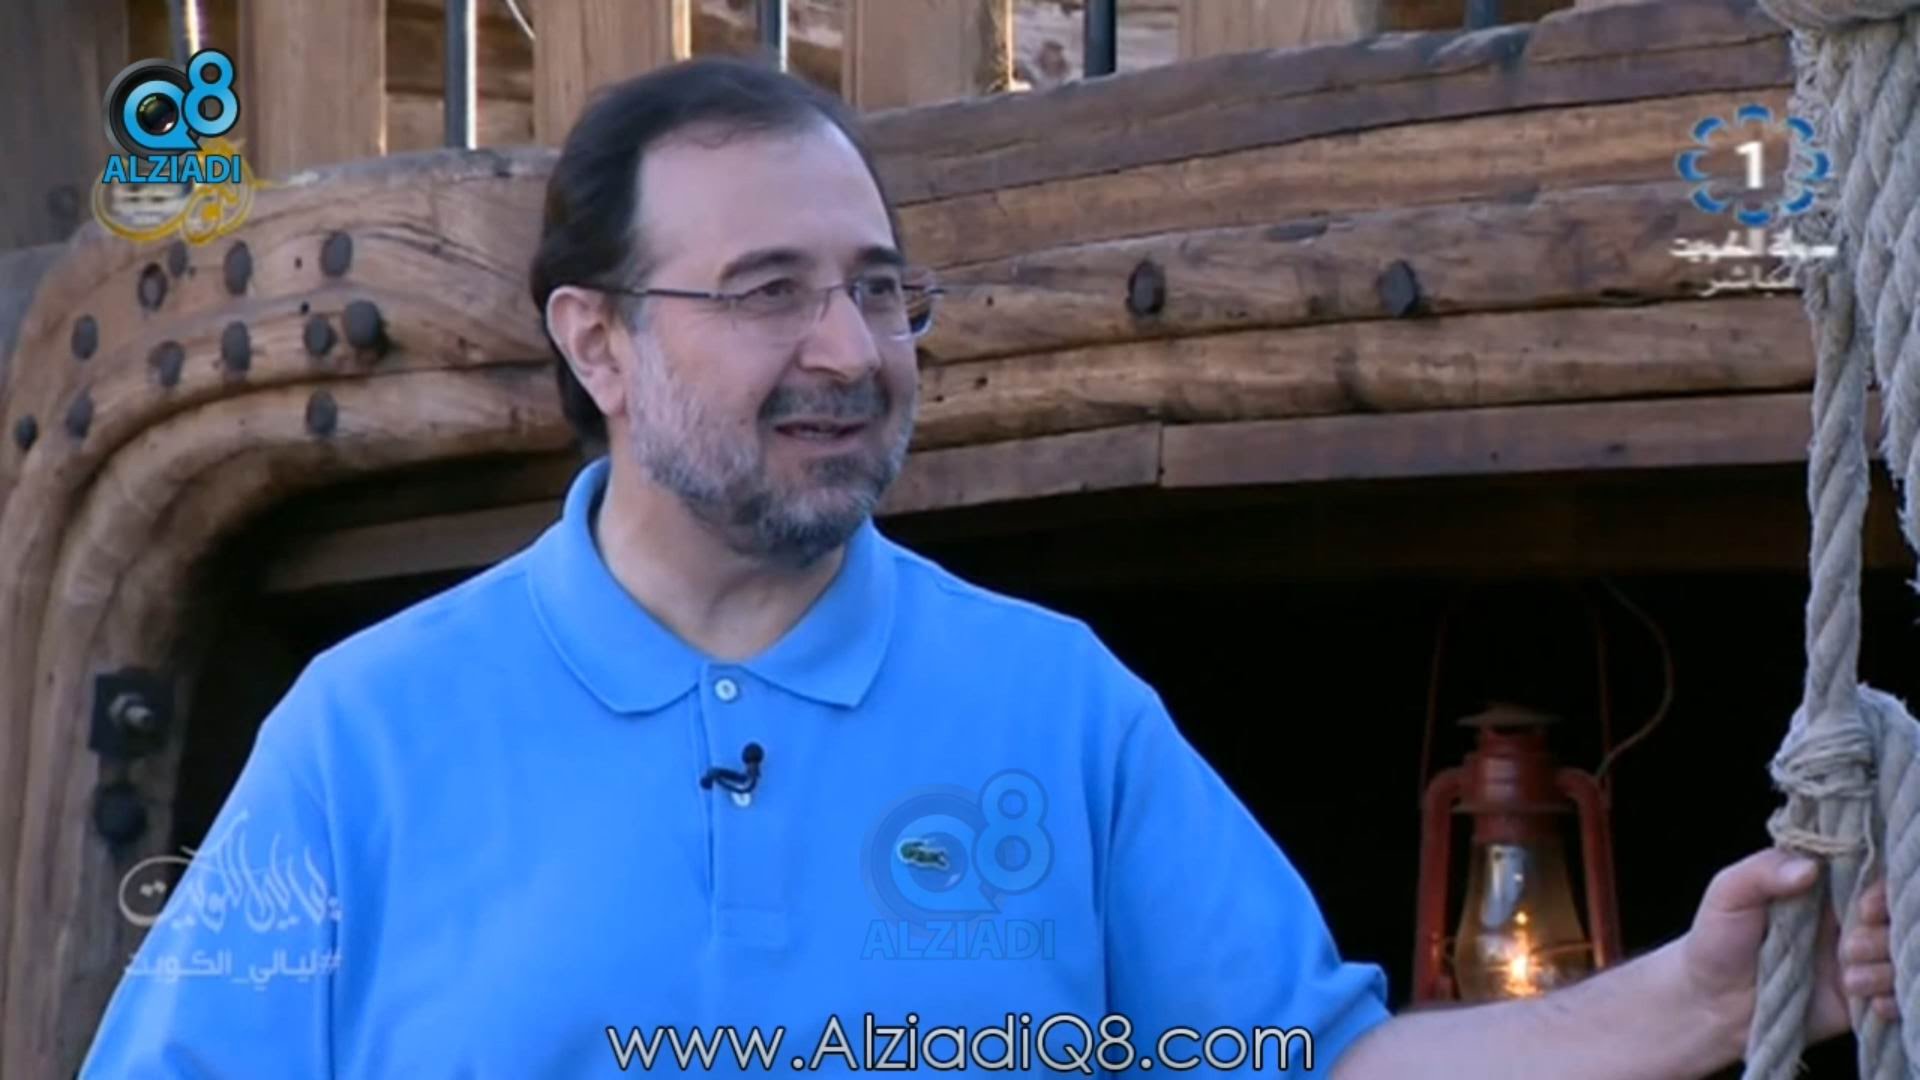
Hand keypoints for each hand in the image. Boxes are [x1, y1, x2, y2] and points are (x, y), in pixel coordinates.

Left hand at [1676, 848, 1897, 1055]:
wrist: (1710, 1001)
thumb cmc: (1717, 939)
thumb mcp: (1728, 894)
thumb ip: (1763, 871)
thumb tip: (1809, 868)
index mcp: (1822, 889)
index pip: (1872, 878)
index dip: (1880, 891)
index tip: (1864, 906)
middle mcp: (1846, 922)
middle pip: (1895, 919)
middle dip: (1883, 933)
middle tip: (1849, 947)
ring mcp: (1857, 960)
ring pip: (1901, 957)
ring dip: (1884, 968)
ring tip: (1848, 978)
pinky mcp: (1859, 999)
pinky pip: (1898, 997)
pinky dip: (1892, 999)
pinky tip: (1866, 1000)